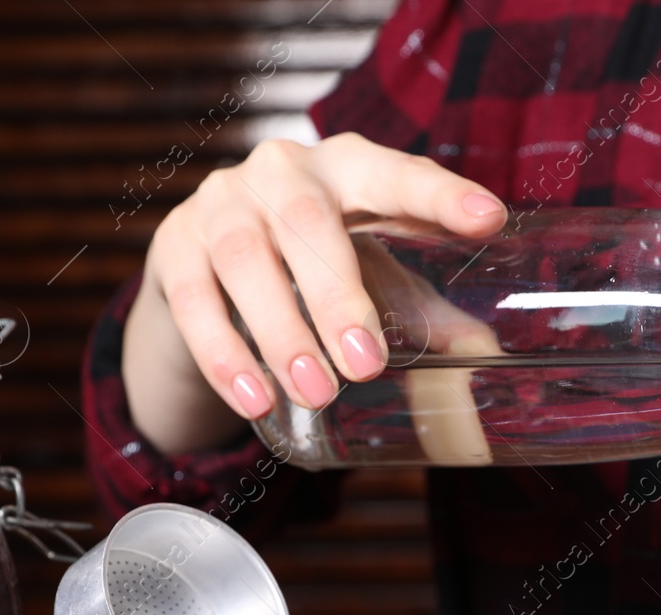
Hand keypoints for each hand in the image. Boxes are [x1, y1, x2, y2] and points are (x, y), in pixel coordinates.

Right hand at [122, 134, 506, 454]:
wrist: (212, 265)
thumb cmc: (315, 264)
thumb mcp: (374, 277)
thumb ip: (424, 312)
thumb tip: (482, 353)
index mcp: (348, 167)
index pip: (396, 174)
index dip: (440, 195)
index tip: (487, 219)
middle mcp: (281, 171)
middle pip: (306, 222)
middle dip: (337, 297)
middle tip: (366, 367)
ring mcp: (220, 203)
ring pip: (245, 262)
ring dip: (281, 334)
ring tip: (316, 393)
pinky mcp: (173, 246)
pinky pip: (192, 301)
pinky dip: (224, 356)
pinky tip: (254, 400)